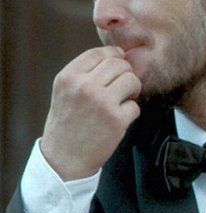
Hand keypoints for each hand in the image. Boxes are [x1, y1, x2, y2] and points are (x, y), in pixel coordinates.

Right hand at [40, 46, 140, 179]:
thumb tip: (119, 55)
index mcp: (68, 77)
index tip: (118, 65)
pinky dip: (130, 112)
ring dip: (131, 90)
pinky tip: (117, 120)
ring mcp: (101, 102)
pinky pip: (135, 105)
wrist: (64, 159)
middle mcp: (83, 86)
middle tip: (122, 87)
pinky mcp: (116, 119)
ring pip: (132, 80)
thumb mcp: (65, 92)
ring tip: (122, 100)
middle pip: (119, 64)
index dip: (114, 56)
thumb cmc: (67, 124)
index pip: (99, 52)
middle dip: (125, 74)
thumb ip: (86, 73)